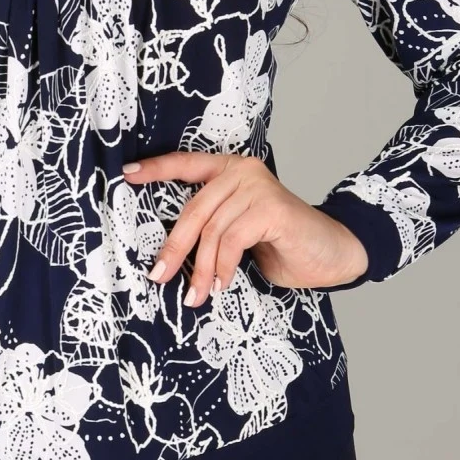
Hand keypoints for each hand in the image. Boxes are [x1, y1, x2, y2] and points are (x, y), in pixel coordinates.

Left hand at [121, 151, 368, 304]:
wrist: (332, 254)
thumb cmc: (283, 245)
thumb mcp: (238, 233)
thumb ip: (212, 228)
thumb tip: (169, 254)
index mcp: (230, 170)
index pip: (186, 164)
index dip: (156, 169)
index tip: (127, 174)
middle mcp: (242, 170)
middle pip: (193, 210)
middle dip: (174, 247)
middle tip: (159, 275)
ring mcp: (257, 186)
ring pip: (211, 231)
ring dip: (200, 269)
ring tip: (197, 294)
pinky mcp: (271, 207)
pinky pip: (232, 240)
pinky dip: (223, 267)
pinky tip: (222, 285)